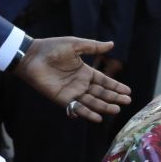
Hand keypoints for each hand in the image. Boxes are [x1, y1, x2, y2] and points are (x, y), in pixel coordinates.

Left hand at [13, 37, 130, 122]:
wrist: (32, 56)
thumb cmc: (52, 47)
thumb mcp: (75, 45)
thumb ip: (93, 47)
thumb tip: (112, 44)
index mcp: (84, 71)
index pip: (104, 81)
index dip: (116, 86)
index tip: (128, 91)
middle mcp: (80, 83)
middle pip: (101, 93)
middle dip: (114, 98)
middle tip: (127, 102)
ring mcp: (72, 92)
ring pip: (92, 101)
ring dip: (104, 106)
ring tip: (116, 110)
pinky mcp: (62, 99)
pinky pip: (77, 107)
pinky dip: (87, 113)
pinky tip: (97, 117)